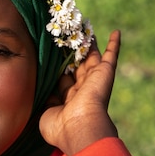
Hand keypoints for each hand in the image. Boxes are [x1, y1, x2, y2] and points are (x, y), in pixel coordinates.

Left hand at [39, 30, 120, 155]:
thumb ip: (43, 99)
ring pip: (90, 57)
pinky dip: (114, 44)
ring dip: (88, 43)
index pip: (62, 80)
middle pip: (76, 65)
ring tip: (83, 27)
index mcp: (67, 100)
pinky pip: (111, 55)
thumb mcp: (44, 113)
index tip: (50, 55)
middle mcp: (81, 89)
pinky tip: (116, 32)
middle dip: (71, 52)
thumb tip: (38, 86)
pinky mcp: (105, 73)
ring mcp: (93, 80)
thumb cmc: (59, 127)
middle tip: (65, 36)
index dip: (57, 68)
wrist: (79, 128)